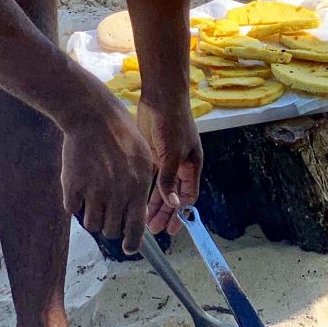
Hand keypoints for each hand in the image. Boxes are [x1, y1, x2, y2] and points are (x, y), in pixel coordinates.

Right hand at [61, 99, 155, 254]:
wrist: (92, 116)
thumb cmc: (122, 133)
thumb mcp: (144, 157)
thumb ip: (143, 186)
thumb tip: (139, 214)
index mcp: (138, 186)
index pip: (136, 227)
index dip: (131, 243)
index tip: (128, 249)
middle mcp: (117, 192)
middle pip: (111, 230)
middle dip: (111, 227)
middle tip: (108, 215)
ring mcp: (93, 190)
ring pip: (92, 224)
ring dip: (93, 218)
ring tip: (94, 202)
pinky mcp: (72, 186)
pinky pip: (72, 210)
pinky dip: (75, 205)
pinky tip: (79, 190)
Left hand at [136, 97, 203, 236]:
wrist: (161, 96)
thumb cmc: (173, 122)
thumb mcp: (172, 152)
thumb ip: (170, 178)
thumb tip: (173, 204)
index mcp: (192, 165)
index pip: (188, 196)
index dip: (181, 213)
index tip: (171, 230)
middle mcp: (180, 164)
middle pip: (174, 195)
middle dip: (165, 212)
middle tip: (153, 230)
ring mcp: (166, 159)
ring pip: (160, 187)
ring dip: (153, 203)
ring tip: (142, 220)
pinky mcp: (152, 152)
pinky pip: (150, 177)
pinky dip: (144, 189)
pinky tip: (134, 200)